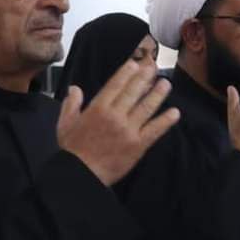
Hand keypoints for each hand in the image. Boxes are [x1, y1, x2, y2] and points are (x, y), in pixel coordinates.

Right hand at [58, 60, 179, 185]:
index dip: (126, 73)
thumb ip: (71, 104)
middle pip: (133, 92)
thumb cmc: (73, 151)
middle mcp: (115, 115)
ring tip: (166, 84)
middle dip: (145, 78)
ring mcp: (128, 130)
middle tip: (154, 68)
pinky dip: (165, 121)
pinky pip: (155, 130)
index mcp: (98, 108)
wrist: (81, 174)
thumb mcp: (65, 124)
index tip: (135, 65)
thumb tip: (75, 89)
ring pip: (146, 107)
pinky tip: (175, 113)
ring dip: (158, 94)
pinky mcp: (138, 145)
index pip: (115, 85)